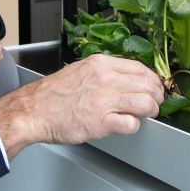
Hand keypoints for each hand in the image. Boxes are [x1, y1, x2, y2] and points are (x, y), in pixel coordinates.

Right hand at [0, 54, 163, 158]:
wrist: (33, 111)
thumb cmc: (53, 94)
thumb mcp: (80, 70)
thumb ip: (103, 72)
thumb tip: (126, 79)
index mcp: (100, 63)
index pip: (140, 68)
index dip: (152, 80)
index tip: (153, 87)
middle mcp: (105, 78)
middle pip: (148, 84)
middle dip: (157, 96)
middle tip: (155, 103)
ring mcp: (104, 100)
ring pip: (146, 103)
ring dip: (151, 111)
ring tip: (147, 115)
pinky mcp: (101, 121)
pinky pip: (131, 124)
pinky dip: (134, 126)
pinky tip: (127, 125)